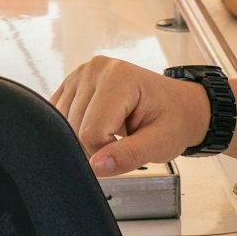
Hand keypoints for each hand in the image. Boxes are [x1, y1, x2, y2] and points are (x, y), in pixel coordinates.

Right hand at [52, 56, 211, 175]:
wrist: (177, 105)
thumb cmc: (172, 119)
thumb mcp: (161, 143)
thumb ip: (129, 156)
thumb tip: (97, 167)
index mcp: (119, 77)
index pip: (91, 132)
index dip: (107, 153)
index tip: (129, 148)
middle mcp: (96, 68)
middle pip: (74, 127)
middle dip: (96, 146)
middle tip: (124, 140)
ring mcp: (82, 72)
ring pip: (63, 122)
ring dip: (85, 137)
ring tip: (113, 129)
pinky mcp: (73, 81)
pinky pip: (59, 114)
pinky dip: (76, 127)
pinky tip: (99, 123)